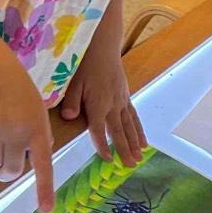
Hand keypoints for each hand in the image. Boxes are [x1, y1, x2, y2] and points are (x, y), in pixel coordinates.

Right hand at [0, 40, 54, 209]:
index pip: (43, 164)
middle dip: (6, 173)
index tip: (46, 211)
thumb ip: (38, 133)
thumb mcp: (35, 106)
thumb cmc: (15, 87)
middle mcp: (16, 132)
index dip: (44, 189)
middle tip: (4, 169)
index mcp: (36, 128)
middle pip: (10, 170)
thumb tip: (39, 155)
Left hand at [60, 43, 145, 163]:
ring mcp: (121, 101)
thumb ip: (71, 101)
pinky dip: (139, 130)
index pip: (99, 129)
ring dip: (135, 144)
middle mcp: (112, 104)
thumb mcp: (73, 81)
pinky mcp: (125, 96)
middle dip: (125, 150)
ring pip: (130, 126)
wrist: (102, 45)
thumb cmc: (84, 63)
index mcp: (98, 103)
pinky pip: (134, 117)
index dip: (103, 145)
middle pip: (119, 131)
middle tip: (131, 166)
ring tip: (139, 158)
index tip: (107, 160)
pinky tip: (143, 142)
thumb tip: (68, 118)